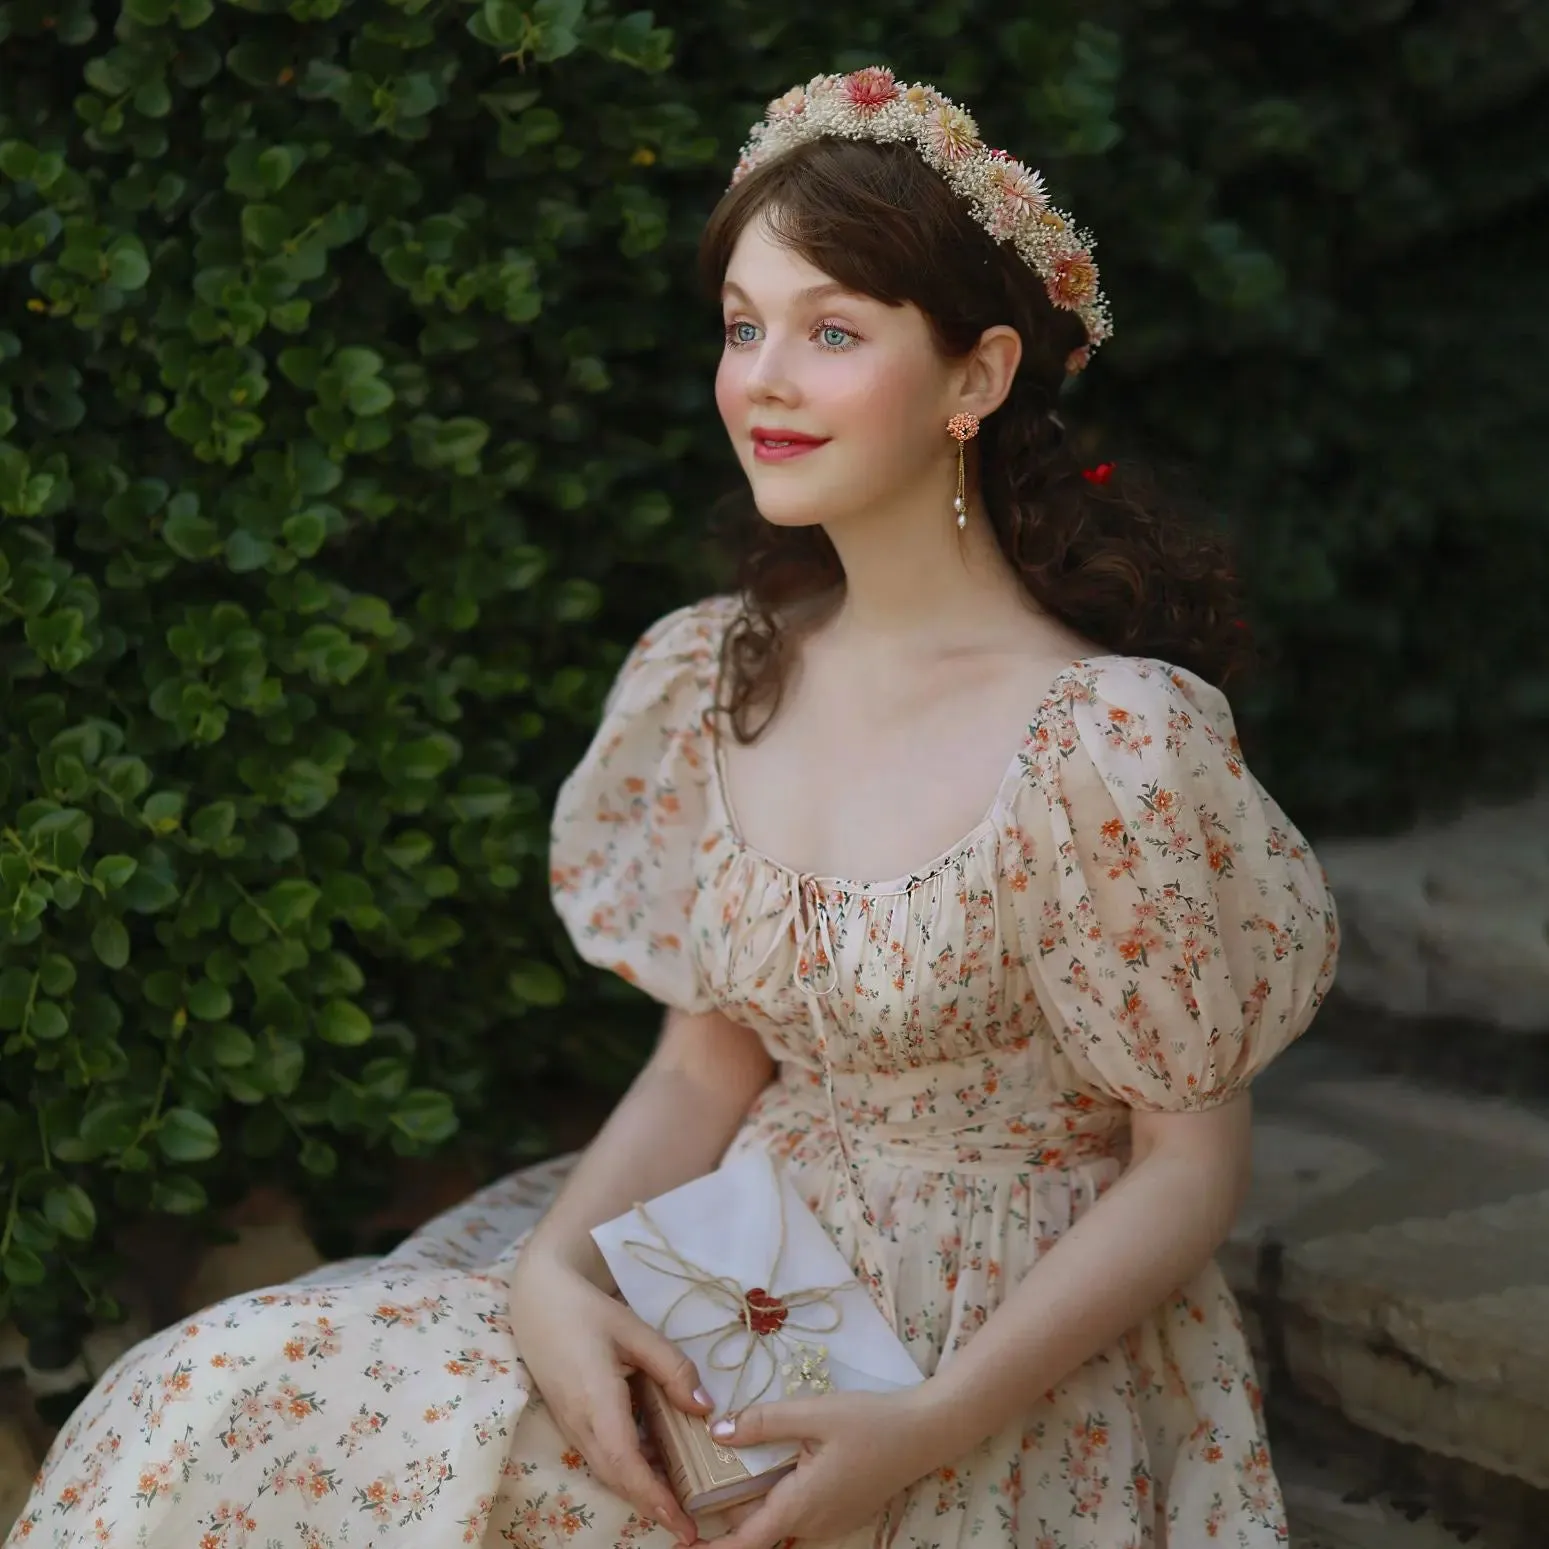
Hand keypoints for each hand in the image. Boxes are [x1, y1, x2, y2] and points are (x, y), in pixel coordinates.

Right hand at [508, 1249, 710, 1543]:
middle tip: (690, 1529)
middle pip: (617, 1478)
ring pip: (607, 1471)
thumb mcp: (635, 1331)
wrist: (537, 1299)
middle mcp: (579, 1423)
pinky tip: (654, 1466)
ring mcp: (571, 1425)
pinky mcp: (570, 1421)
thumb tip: (705, 1410)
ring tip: (679, 1505)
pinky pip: (601, 1456)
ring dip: (640, 1492)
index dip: (653, 1497)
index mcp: (595, 1401)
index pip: (625, 1463)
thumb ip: (672, 1368)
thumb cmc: (587, 1310)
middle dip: (652, 1506)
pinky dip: (627, 1471)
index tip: (682, 1524)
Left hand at [701, 1387, 947, 1548]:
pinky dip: (773, 1500)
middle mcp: (812, 1525)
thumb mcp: (814, 1413)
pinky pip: (796, 1514)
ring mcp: (829, 1523)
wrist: (925, 1432)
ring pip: (777, 1523)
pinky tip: (765, 1470)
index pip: (745, 1543)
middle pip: (757, 1533)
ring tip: (717, 1481)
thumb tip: (717, 1433)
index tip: (681, 1545)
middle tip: (691, 1495)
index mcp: (800, 1506)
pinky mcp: (840, 1512)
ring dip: (749, 1510)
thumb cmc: (872, 1422)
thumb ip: (764, 1423)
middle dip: (723, 1523)